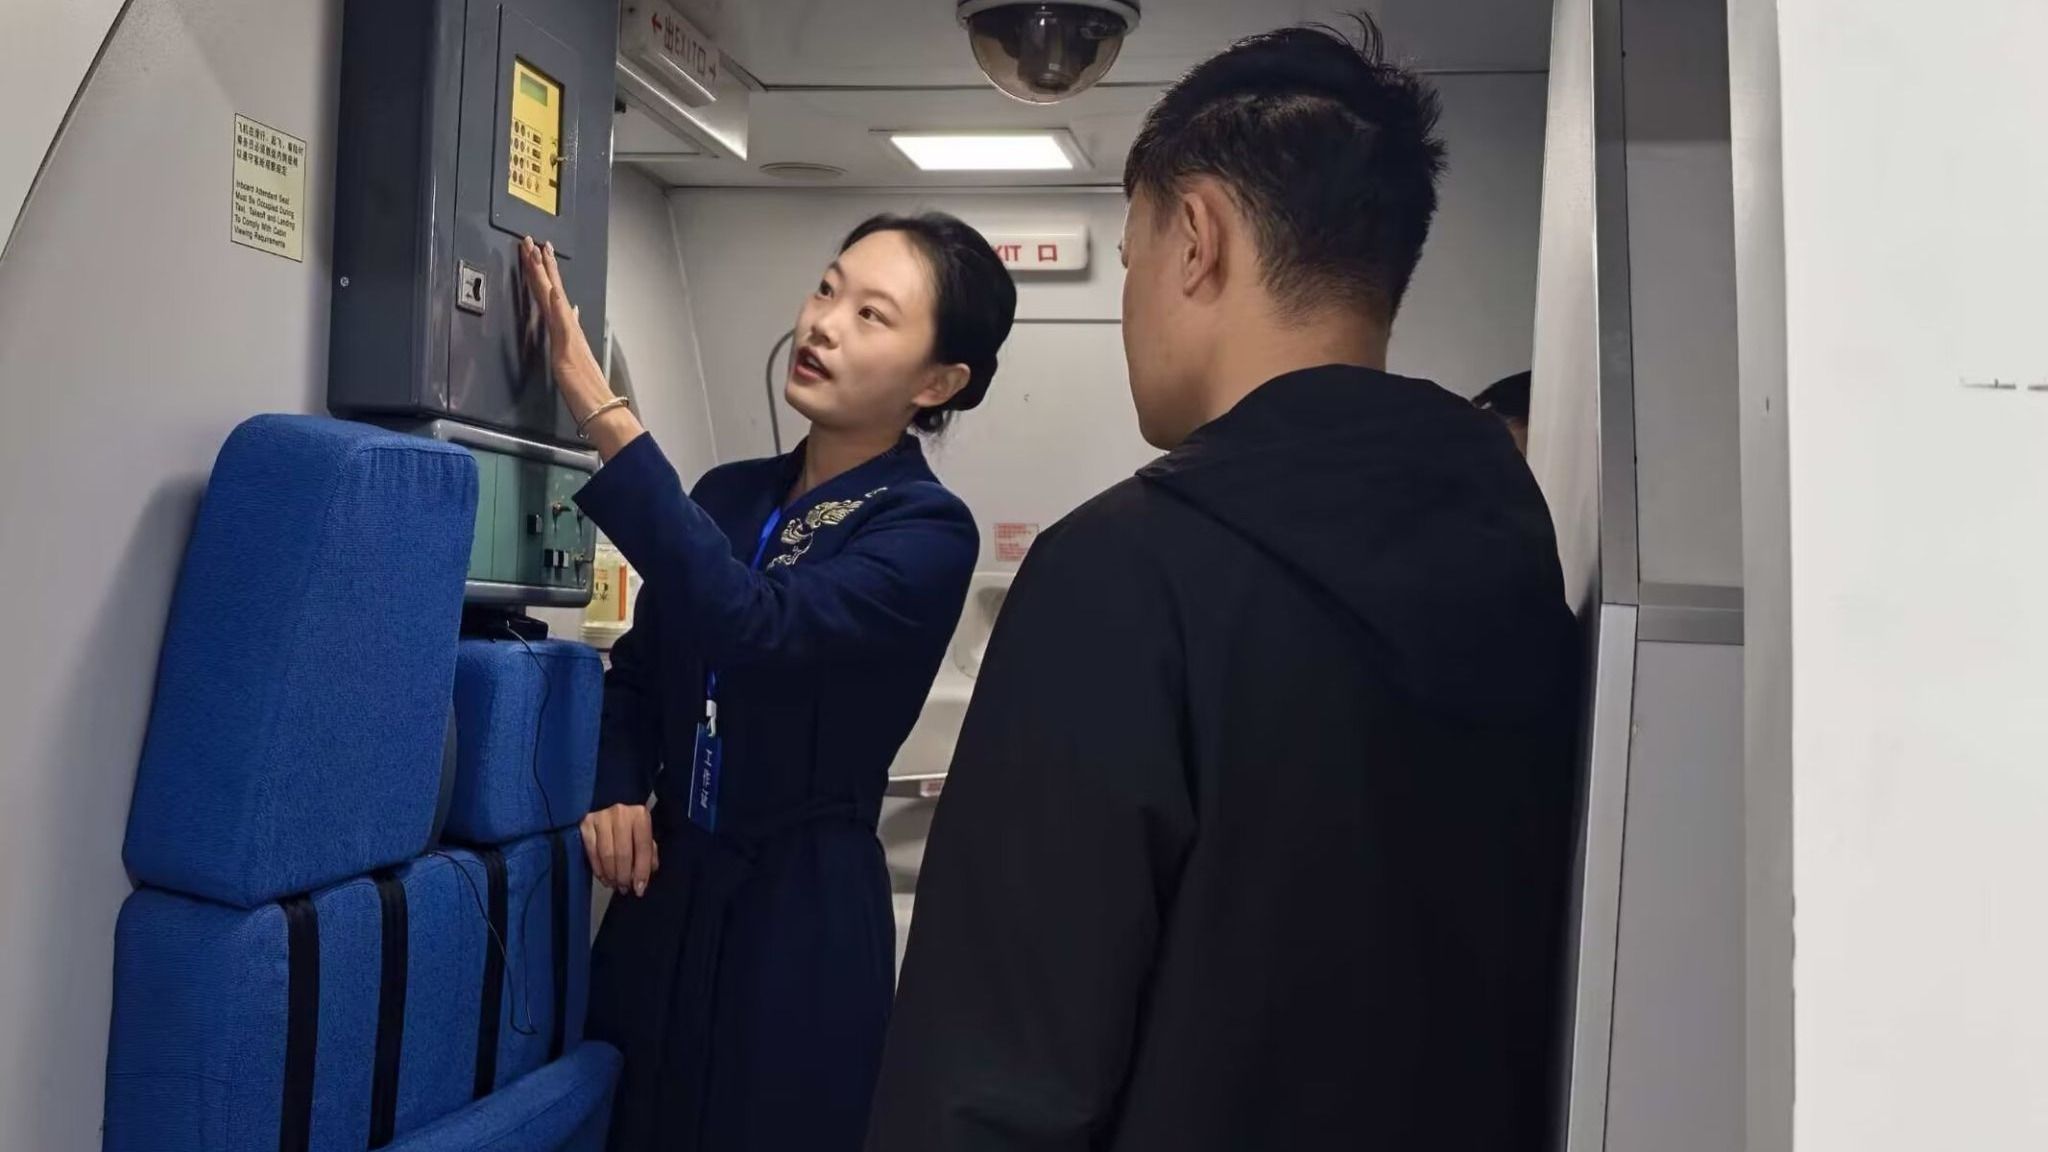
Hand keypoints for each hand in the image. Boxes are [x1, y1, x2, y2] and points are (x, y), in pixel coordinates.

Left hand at [518, 236, 646, 459]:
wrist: (602, 411)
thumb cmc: (589, 393)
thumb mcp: (574, 360)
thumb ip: (572, 334)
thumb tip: (574, 312)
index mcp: (568, 332)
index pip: (553, 297)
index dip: (544, 274)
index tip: (539, 253)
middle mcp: (569, 330)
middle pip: (552, 291)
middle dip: (540, 265)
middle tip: (531, 241)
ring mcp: (568, 338)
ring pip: (554, 300)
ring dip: (544, 275)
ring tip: (535, 253)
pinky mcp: (568, 349)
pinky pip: (561, 322)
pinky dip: (557, 305)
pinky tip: (552, 291)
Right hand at [581, 803, 658, 896]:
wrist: (607, 799)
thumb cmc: (630, 821)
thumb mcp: (644, 832)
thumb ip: (648, 852)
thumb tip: (644, 877)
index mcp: (640, 815)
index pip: (643, 847)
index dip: (641, 871)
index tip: (639, 889)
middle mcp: (620, 814)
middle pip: (623, 854)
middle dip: (624, 876)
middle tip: (624, 889)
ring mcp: (600, 818)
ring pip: (606, 855)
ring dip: (611, 875)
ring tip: (614, 885)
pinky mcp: (585, 824)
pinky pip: (592, 853)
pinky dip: (598, 869)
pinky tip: (603, 877)